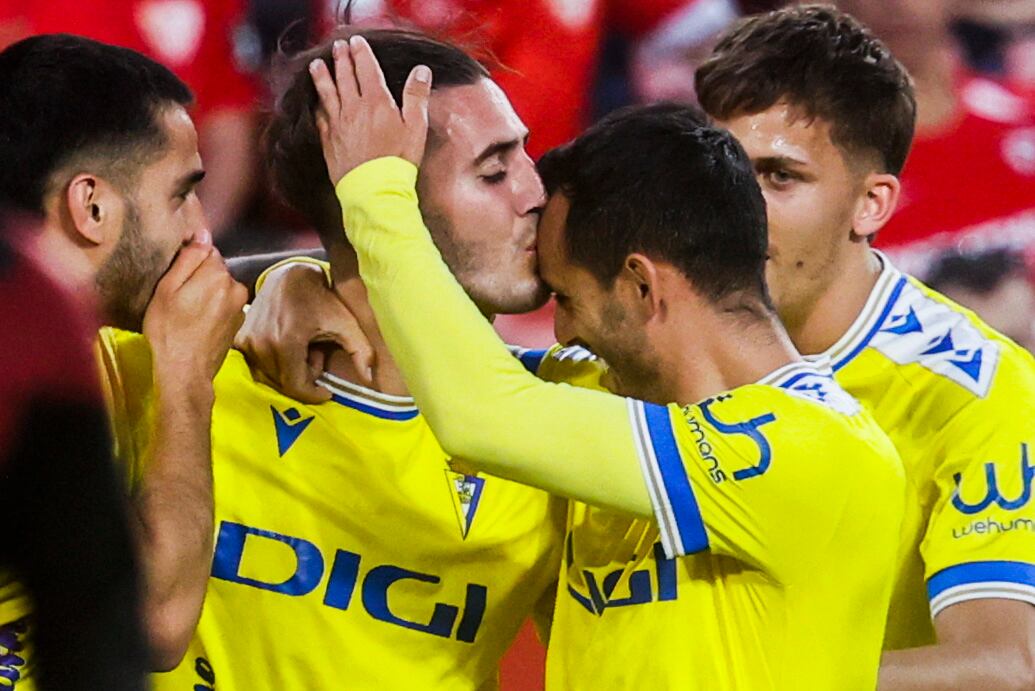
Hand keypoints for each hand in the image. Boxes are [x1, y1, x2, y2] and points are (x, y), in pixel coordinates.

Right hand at [143, 241, 247, 392]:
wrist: (186, 371)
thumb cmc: (169, 330)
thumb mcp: (167, 289)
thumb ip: (188, 259)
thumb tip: (203, 234)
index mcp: (218, 275)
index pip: (207, 251)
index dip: (190, 262)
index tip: (178, 279)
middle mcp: (236, 287)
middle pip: (216, 270)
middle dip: (200, 278)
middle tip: (180, 298)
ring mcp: (240, 306)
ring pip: (221, 287)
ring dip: (208, 293)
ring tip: (188, 312)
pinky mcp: (239, 322)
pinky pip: (225, 304)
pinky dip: (214, 308)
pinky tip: (199, 323)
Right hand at [234, 262, 374, 402]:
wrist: (289, 275)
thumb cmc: (321, 298)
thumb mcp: (346, 322)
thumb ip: (362, 352)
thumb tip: (370, 379)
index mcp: (285, 342)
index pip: (295, 387)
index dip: (313, 395)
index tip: (327, 391)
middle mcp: (260, 344)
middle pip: (283, 383)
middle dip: (304, 379)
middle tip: (317, 357)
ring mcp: (246, 342)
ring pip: (271, 376)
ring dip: (291, 371)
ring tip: (305, 350)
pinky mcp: (239, 340)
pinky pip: (258, 366)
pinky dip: (276, 365)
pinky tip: (289, 347)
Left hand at [309, 35, 431, 184]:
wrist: (374, 190)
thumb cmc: (398, 161)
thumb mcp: (416, 128)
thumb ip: (417, 97)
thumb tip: (421, 71)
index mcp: (377, 101)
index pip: (367, 68)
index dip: (361, 53)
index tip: (356, 42)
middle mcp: (354, 108)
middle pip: (345, 76)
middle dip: (341, 59)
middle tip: (338, 47)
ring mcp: (338, 123)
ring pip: (327, 93)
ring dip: (322, 77)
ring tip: (317, 65)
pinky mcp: (328, 140)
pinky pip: (319, 116)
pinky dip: (317, 104)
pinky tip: (315, 101)